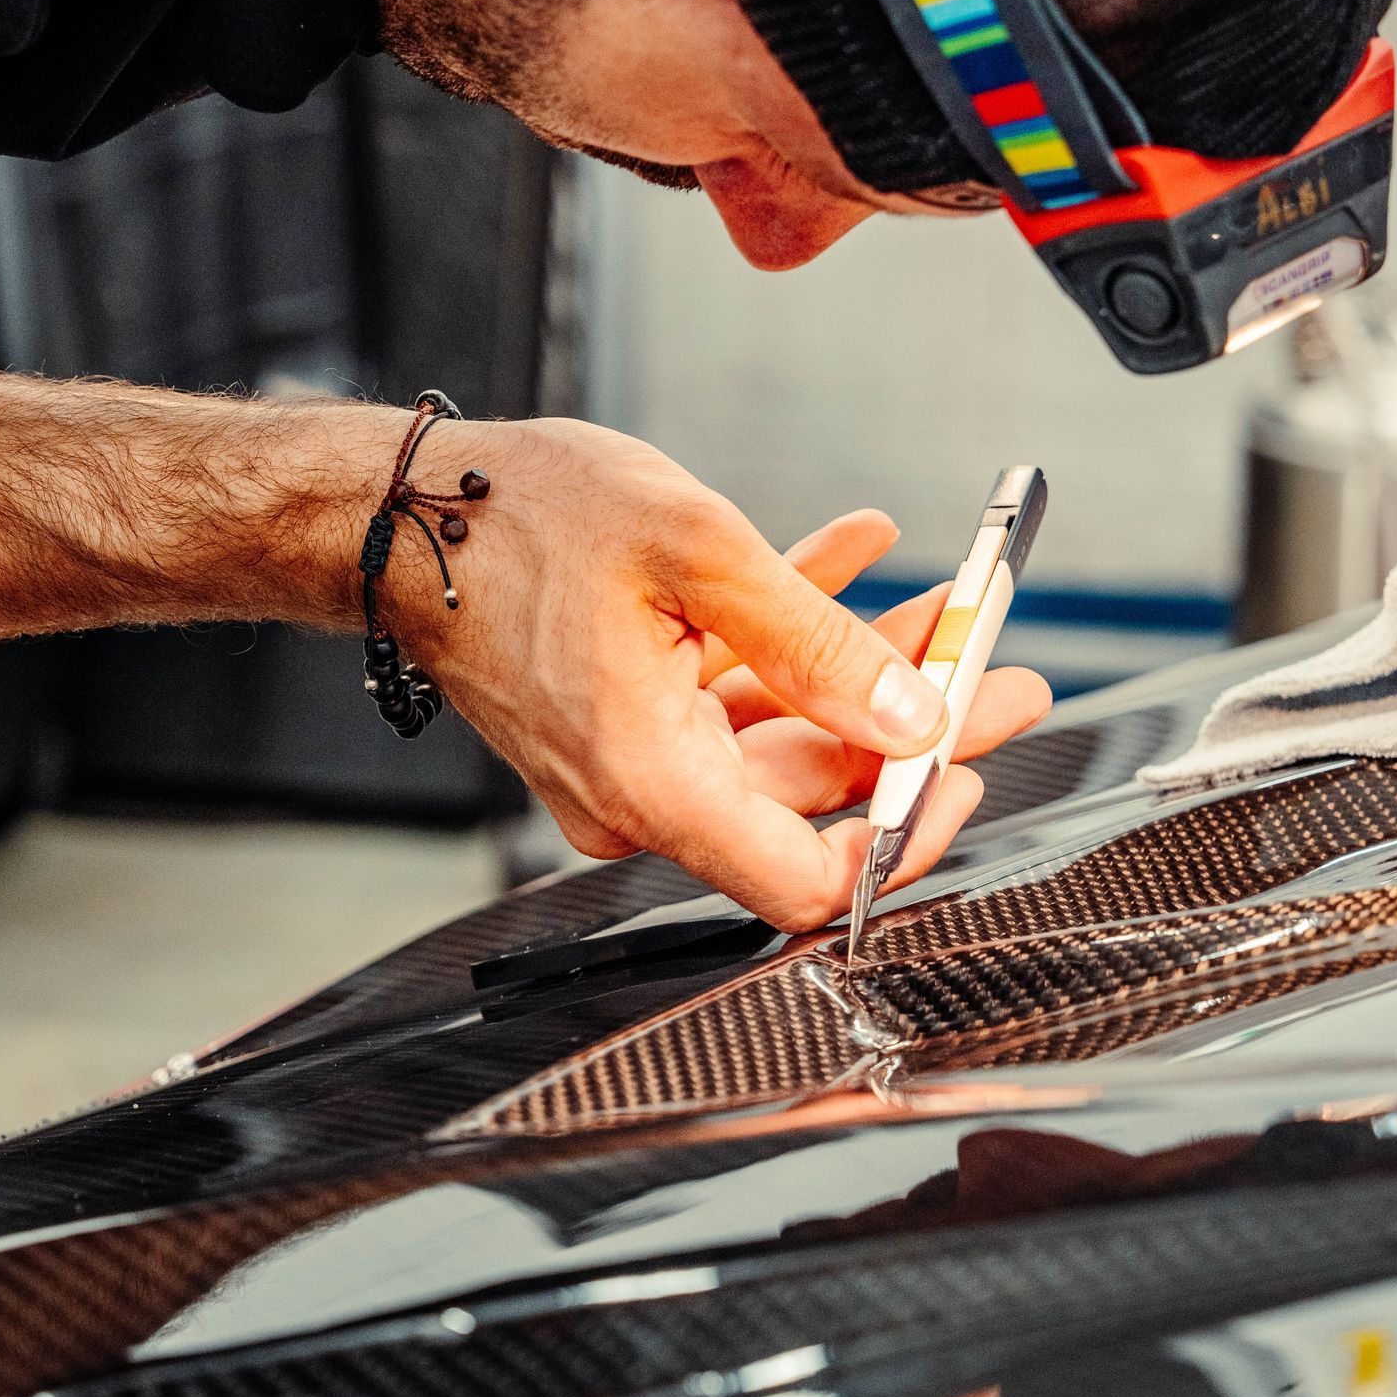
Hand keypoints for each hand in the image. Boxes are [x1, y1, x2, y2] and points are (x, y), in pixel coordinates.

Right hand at [387, 421, 1049, 929]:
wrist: (400, 513)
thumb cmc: (512, 521)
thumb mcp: (696, 552)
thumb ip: (816, 645)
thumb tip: (914, 716)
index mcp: (652, 780)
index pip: (807, 882)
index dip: (902, 837)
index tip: (961, 767)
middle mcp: (640, 795)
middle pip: (811, 795)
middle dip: (915, 725)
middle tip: (995, 666)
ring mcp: (631, 763)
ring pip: (782, 734)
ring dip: (865, 670)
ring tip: (947, 608)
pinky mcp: (624, 723)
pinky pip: (731, 696)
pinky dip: (792, 638)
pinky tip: (854, 560)